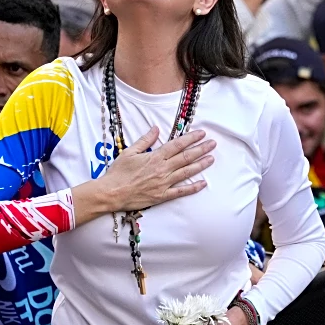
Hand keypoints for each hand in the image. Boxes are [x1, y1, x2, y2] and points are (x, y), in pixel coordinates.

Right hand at [101, 126, 215, 213]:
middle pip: (186, 157)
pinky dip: (193, 188)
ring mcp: (164, 183)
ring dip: (200, 165)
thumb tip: (156, 128)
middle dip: (201, 149)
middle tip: (213, 144)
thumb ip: (144, 140)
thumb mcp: (129, 152)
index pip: (177, 145)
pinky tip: (203, 183)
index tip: (202, 133)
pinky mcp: (162, 196)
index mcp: (154, 157)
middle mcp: (162, 169)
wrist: (111, 193)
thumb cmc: (118, 172)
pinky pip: (181, 192)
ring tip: (211, 159)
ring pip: (186, 172)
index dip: (191, 138)